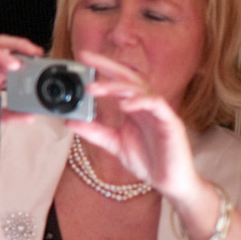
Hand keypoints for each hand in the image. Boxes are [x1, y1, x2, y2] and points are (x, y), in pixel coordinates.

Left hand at [69, 50, 201, 198]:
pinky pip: (157, 105)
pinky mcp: (171, 123)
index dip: (101, 68)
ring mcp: (159, 112)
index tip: (81, 59)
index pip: (117, 81)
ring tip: (94, 88)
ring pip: (139, 88)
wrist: (170, 183)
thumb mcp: (115, 144)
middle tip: (85, 56)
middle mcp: (146, 105)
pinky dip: (141, 101)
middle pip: (127, 77)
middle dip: (106, 65)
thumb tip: (69, 121)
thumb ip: (94, 132)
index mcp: (133, 107)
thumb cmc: (148, 161)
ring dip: (116, 85)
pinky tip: (125, 105)